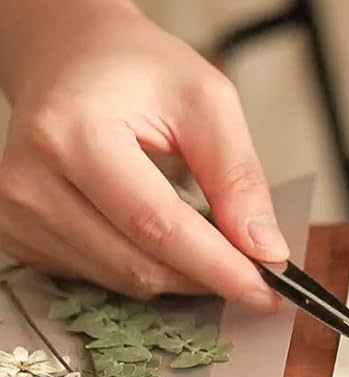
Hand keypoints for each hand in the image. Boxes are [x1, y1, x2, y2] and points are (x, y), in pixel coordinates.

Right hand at [0, 0, 286, 309]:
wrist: (68, 58)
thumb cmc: (134, 70)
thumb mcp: (206, 102)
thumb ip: (238, 177)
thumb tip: (264, 250)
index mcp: (72, 133)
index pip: (157, 227)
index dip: (219, 268)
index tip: (267, 291)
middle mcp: (31, 179)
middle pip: (140, 265)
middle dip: (207, 277)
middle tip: (252, 270)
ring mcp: (17, 213)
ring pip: (125, 280)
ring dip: (178, 274)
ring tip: (202, 236)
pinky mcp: (20, 236)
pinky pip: (102, 279)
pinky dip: (144, 268)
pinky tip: (155, 235)